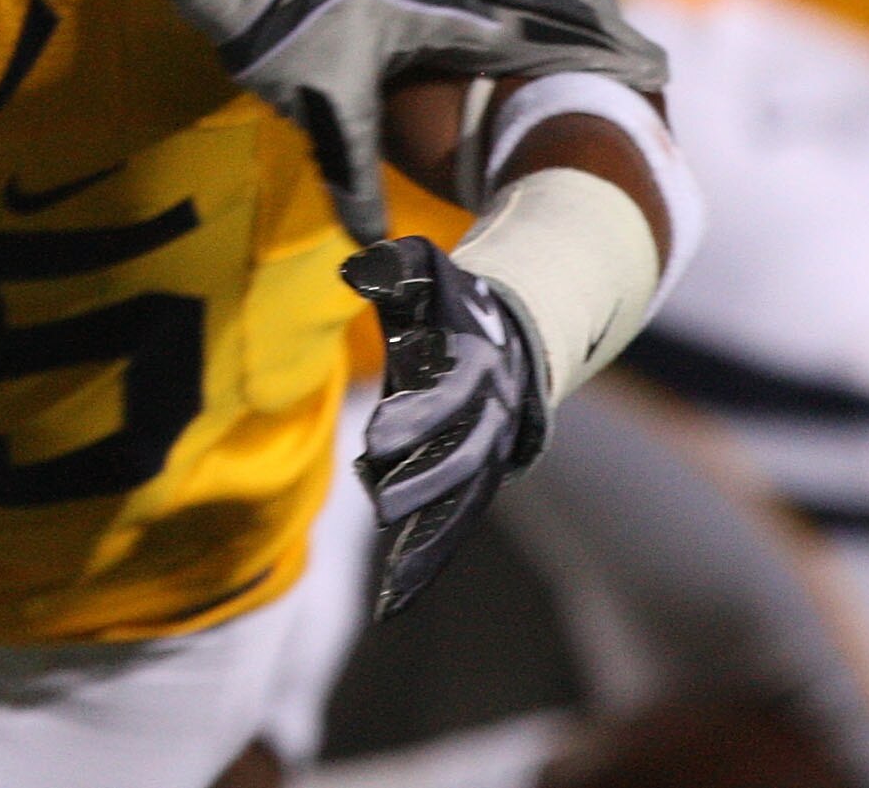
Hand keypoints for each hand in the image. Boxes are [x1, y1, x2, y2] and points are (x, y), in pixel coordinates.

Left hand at [176, 0, 664, 242]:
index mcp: (455, 16)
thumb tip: (370, 252)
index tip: (655, 81)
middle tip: (652, 59)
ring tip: (605, 13)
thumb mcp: (321, 107)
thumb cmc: (281, 29)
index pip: (551, 43)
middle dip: (606, 29)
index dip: (607, 62)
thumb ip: (354, 176)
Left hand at [346, 234, 546, 617]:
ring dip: (428, 546)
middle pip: (458, 460)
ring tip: (394, 590)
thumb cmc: (447, 304)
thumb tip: (360, 267)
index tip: (374, 438)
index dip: (414, 418)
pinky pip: (450, 529)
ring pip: (459, 509)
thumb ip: (396, 271)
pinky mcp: (473, 487)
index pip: (445, 397)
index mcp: (474, 370)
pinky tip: (394, 601)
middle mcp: (486, 421)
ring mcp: (484, 460)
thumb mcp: (424, 277)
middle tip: (379, 505)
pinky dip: (425, 562)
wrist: (508, 337)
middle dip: (421, 484)